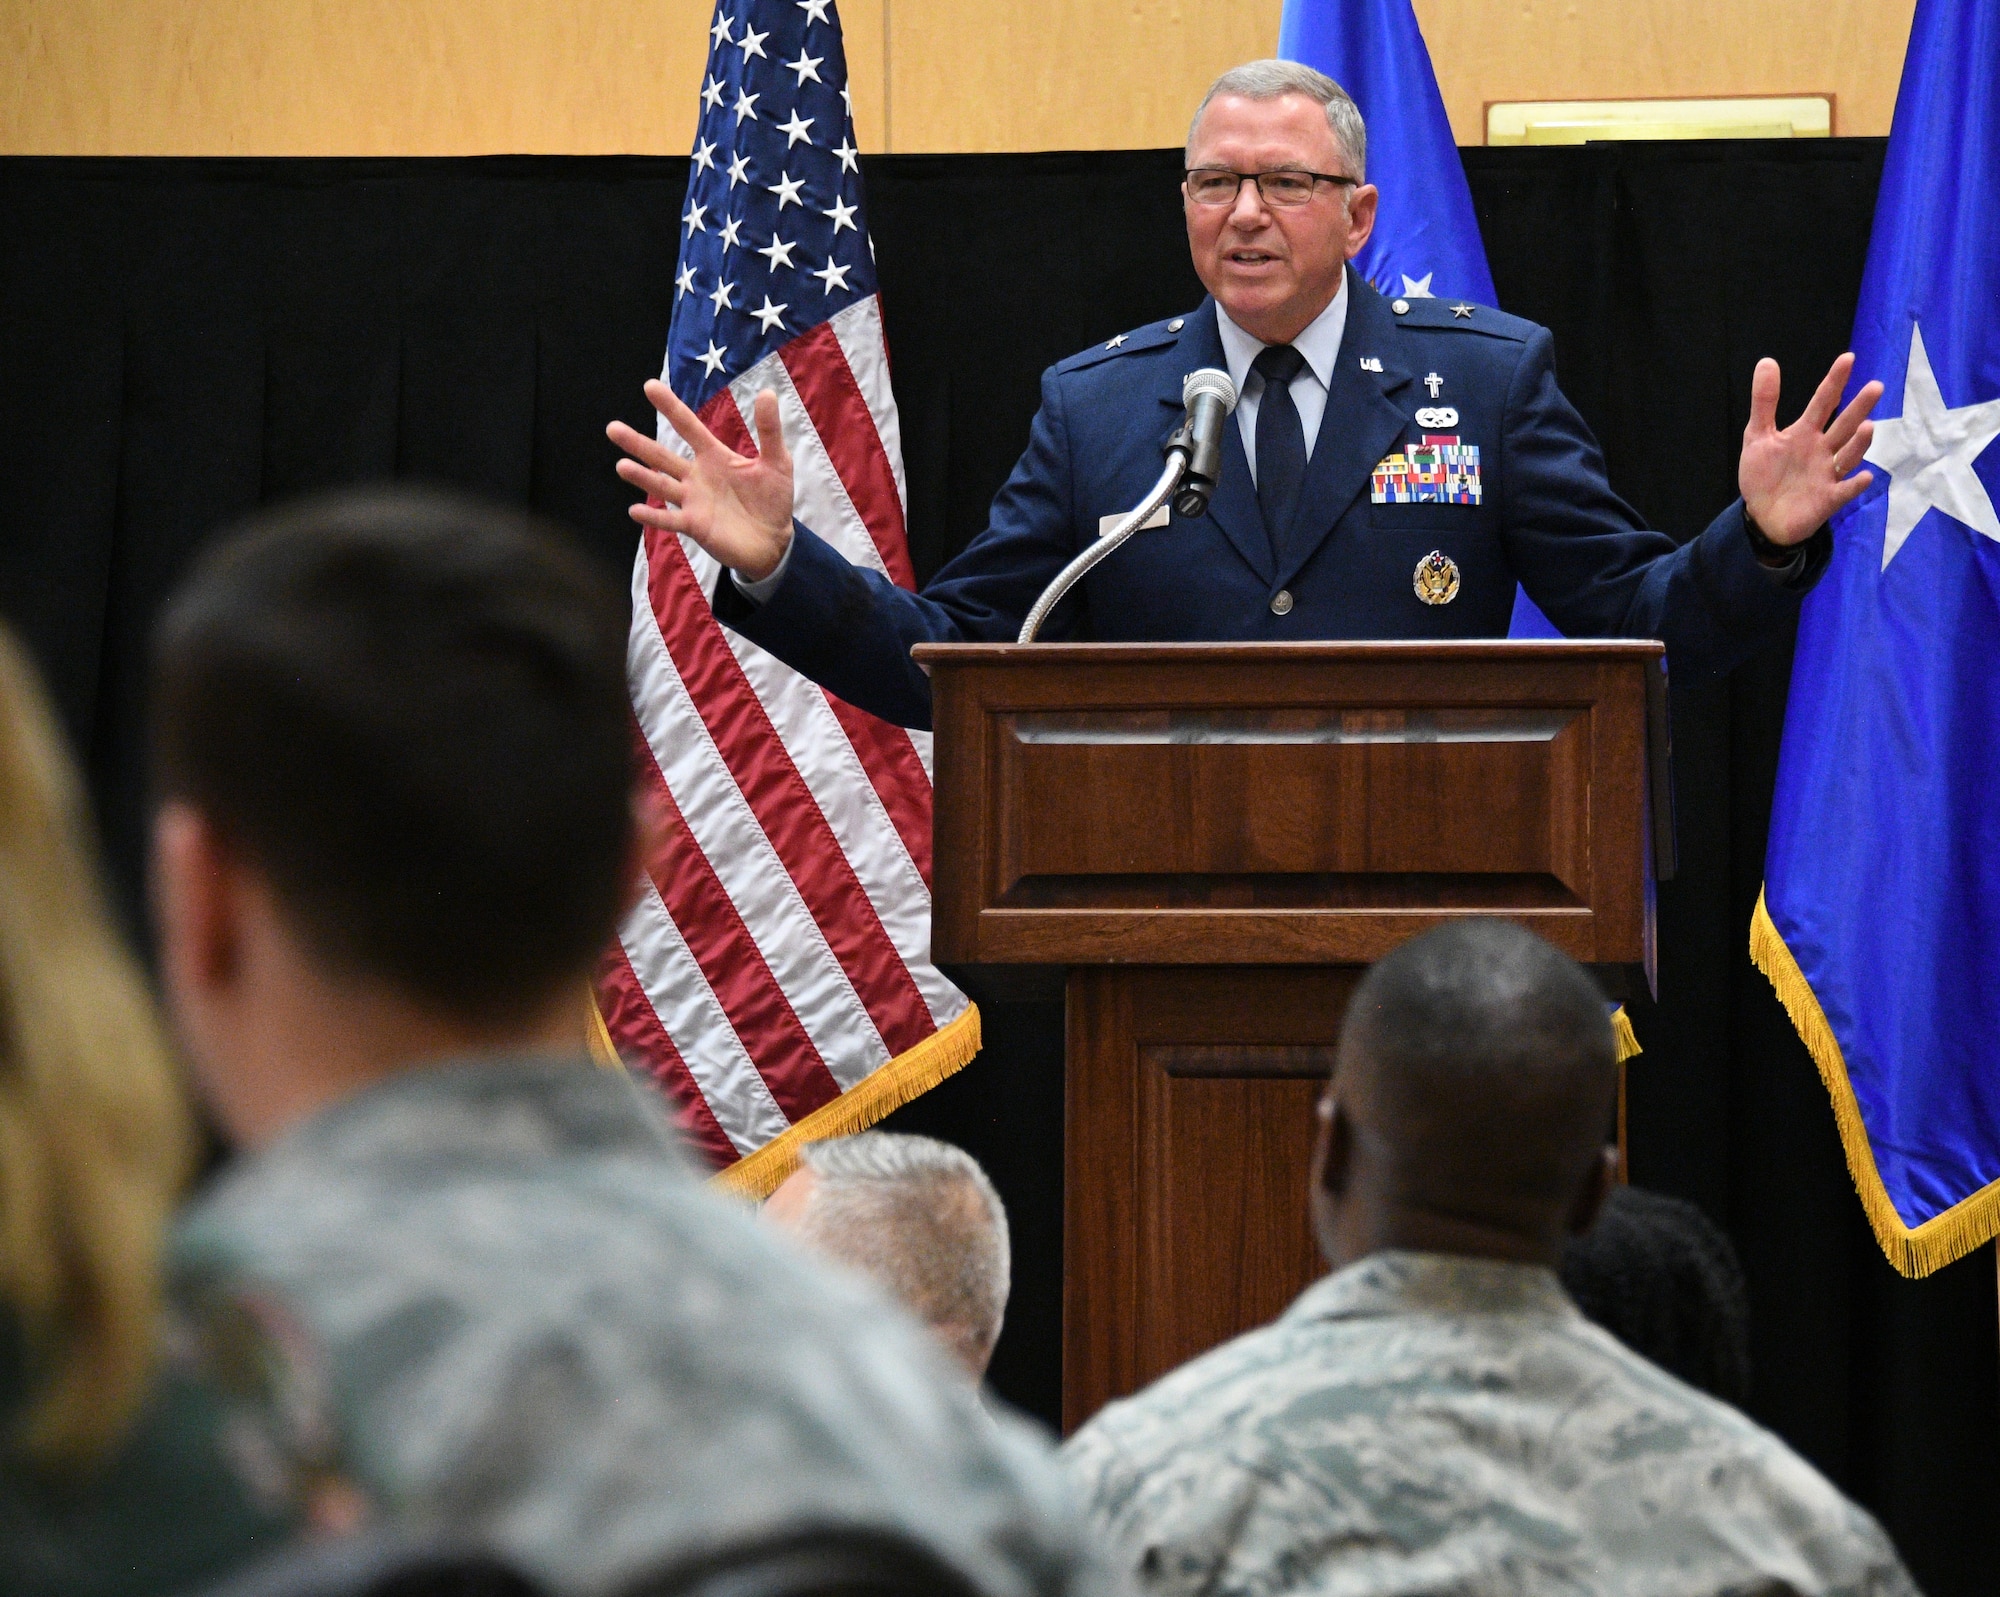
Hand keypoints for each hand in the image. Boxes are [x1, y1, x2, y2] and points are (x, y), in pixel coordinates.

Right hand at [608, 380, 793, 579]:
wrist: (774, 541)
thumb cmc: (772, 499)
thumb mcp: (777, 461)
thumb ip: (769, 430)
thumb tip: (767, 392)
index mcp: (714, 456)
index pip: (688, 426)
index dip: (670, 407)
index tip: (650, 386)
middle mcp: (697, 476)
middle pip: (662, 456)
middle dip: (638, 444)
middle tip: (612, 428)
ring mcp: (693, 501)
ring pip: (661, 486)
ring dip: (642, 477)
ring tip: (621, 466)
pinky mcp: (695, 526)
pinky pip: (670, 520)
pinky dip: (653, 517)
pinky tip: (634, 510)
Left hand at [1738, 353, 1883, 545]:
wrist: (1762, 515)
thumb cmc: (1765, 473)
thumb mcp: (1758, 435)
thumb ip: (1764, 402)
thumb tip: (1766, 361)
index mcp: (1805, 432)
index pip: (1823, 402)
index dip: (1834, 381)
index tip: (1848, 358)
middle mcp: (1823, 449)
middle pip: (1843, 425)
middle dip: (1859, 408)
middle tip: (1876, 386)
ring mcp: (1828, 473)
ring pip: (1849, 455)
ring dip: (1859, 443)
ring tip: (1868, 426)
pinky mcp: (1828, 498)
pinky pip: (1845, 491)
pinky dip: (1855, 485)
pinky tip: (1865, 477)